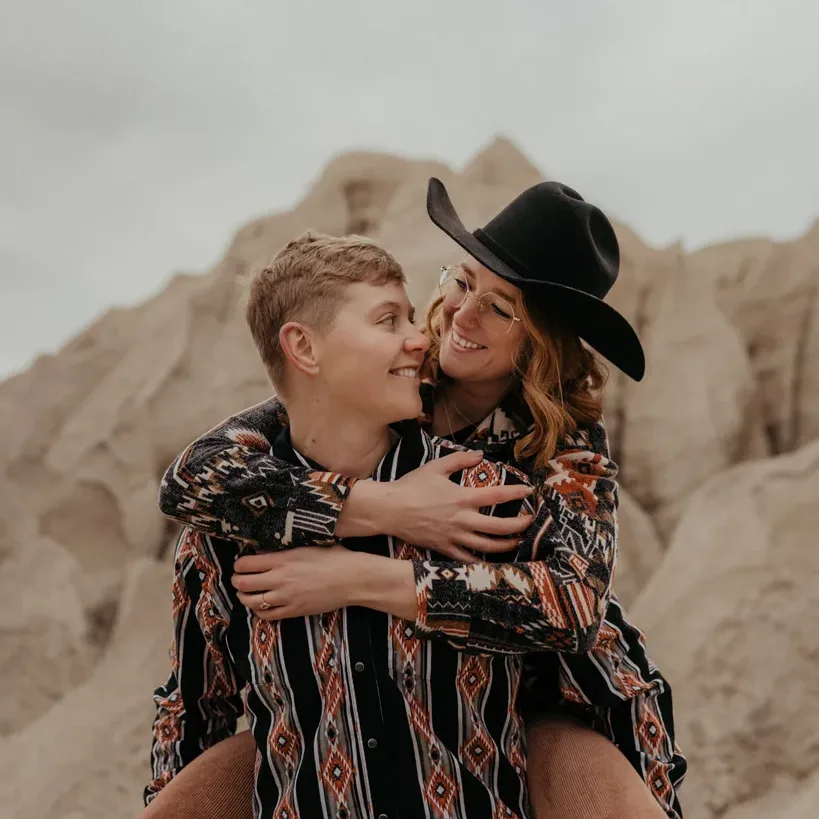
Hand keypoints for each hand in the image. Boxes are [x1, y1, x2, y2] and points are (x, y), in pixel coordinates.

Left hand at [233, 546, 363, 619]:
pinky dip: (258, 610)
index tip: (240, 565)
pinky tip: (261, 604)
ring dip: (244, 597)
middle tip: (238, 579)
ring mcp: (286, 597)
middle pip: (243, 584)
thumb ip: (285, 549)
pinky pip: (267, 615)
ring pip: (251, 601)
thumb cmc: (334, 557)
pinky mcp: (294, 611)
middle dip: (236, 581)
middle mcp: (280, 579)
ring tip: (246, 593)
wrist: (352, 578)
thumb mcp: (308, 545)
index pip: (246, 564)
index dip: (238, 565)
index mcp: (283, 559)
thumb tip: (267, 550)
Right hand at [380, 450, 533, 561]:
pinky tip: (491, 560)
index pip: (497, 496)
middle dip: (520, 525)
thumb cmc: (411, 486)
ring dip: (506, 544)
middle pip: (499, 527)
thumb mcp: (436, 467)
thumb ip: (460, 460)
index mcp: (462, 498)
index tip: (530, 492)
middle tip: (530, 521)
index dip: (516, 493)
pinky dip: (482, 561)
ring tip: (517, 541)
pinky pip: (467, 559)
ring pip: (487, 546)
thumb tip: (479, 455)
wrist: (388, 509)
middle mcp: (462, 520)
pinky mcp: (444, 548)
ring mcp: (454, 537)